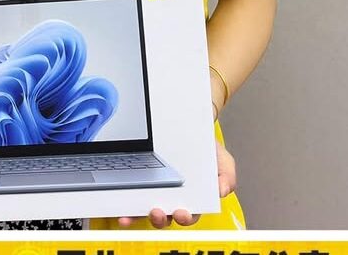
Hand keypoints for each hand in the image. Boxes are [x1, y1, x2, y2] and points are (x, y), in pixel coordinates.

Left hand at [117, 138, 236, 228]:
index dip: (185, 217)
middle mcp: (172, 198)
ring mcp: (155, 192)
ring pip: (145, 210)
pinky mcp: (141, 184)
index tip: (181, 213)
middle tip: (157, 212)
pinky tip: (120, 205)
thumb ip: (226, 177)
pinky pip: (132, 196)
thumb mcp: (222, 160)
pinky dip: (126, 204)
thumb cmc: (207, 149)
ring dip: (139, 216)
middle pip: (165, 217)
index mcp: (193, 199)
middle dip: (160, 218)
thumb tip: (221, 191)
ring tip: (132, 213)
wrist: (190, 128)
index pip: (189, 214)